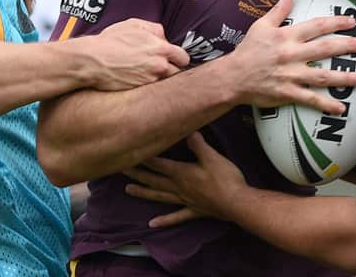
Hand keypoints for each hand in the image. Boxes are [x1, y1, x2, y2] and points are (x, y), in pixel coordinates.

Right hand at [89, 18, 189, 90]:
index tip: (173, 59)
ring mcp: (150, 80)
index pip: (183, 58)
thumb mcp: (134, 24)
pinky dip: (147, 86)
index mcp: (161, 48)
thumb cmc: (110, 41)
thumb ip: (154, 29)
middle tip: (160, 67)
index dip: (178, 58)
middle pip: (178, 73)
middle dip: (172, 70)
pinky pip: (151, 91)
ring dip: (160, 79)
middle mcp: (159, 65)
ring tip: (146, 74)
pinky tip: (137, 80)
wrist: (92, 60)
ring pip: (165, 83)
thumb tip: (163, 37)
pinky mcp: (140, 91)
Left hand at [123, 132, 245, 227]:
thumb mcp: (212, 156)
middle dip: (137, 173)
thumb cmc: (225, 178)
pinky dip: (164, 220)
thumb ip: (198, 144)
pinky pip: (176, 216)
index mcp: (181, 173)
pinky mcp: (194, 211)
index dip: (144, 157)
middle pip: (154, 180)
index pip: (158, 164)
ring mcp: (185, 200)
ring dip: (143, 193)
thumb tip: (188, 132)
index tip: (130, 151)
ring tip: (127, 190)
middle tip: (119, 168)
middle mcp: (179, 187)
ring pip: (160, 196)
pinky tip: (152, 224)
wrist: (236, 203)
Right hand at [227, 0, 355, 114]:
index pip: (316, 26)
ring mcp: (290, 75)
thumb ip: (278, 9)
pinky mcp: (287, 93)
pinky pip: (310, 99)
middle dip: (346, 46)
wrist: (233, 77)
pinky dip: (326, 104)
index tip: (352, 21)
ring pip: (322, 76)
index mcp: (286, 36)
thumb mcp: (261, 25)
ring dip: (343, 77)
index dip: (335, 22)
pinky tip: (341, 108)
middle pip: (324, 49)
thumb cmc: (248, 50)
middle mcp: (291, 54)